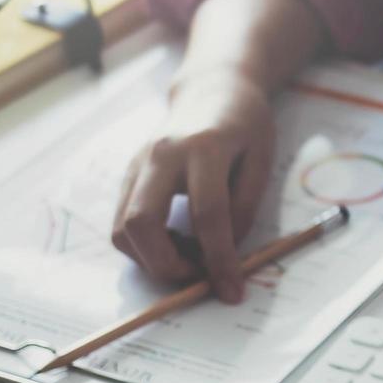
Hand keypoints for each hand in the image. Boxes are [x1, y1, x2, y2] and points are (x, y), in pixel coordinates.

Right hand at [113, 67, 275, 302]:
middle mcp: (160, 155)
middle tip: (199, 277)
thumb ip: (245, 209)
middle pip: (143, 223)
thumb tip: (225, 254)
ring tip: (190, 256)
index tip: (233, 291)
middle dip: (168, 265)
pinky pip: (121, 223)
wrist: (211, 91)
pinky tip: (175, 242)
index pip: (208, 216)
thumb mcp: (261, 162)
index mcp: (204, 148)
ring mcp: (137, 165)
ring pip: (122, 229)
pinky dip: (144, 247)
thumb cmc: (244, 126)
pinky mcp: (127, 176)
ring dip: (153, 259)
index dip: (220, 260)